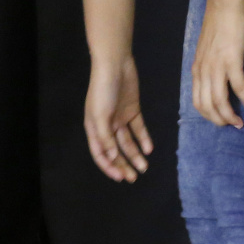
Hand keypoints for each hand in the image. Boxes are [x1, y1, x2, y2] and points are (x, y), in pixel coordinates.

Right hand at [84, 56, 153, 182]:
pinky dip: (143, 138)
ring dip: (135, 154)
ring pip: (127, 142)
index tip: (121, 178)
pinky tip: (149, 149)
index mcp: (94, 128)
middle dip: (123, 164)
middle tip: (134, 177)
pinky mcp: (132, 110)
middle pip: (115, 150)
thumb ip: (106, 138)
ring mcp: (119, 118)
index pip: (100, 153)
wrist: (115, 65)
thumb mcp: (101, 116)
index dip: (109, 167)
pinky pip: (138, 129)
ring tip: (144, 166)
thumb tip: (112, 158)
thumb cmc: (103, 90)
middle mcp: (106, 125)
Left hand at [191, 3, 243, 126]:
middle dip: (220, 120)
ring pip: (220, 100)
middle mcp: (203, 70)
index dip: (209, 115)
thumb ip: (207, 66)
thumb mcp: (206, 50)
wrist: (224, 6)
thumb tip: (214, 80)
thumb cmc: (217, 26)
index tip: (221, 121)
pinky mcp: (232, 60)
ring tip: (241, 122)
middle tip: (233, 125)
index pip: (198, 101)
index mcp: (197, 69)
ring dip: (231, 115)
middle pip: (207, 105)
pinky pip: (238, 86)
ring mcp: (216, 66)